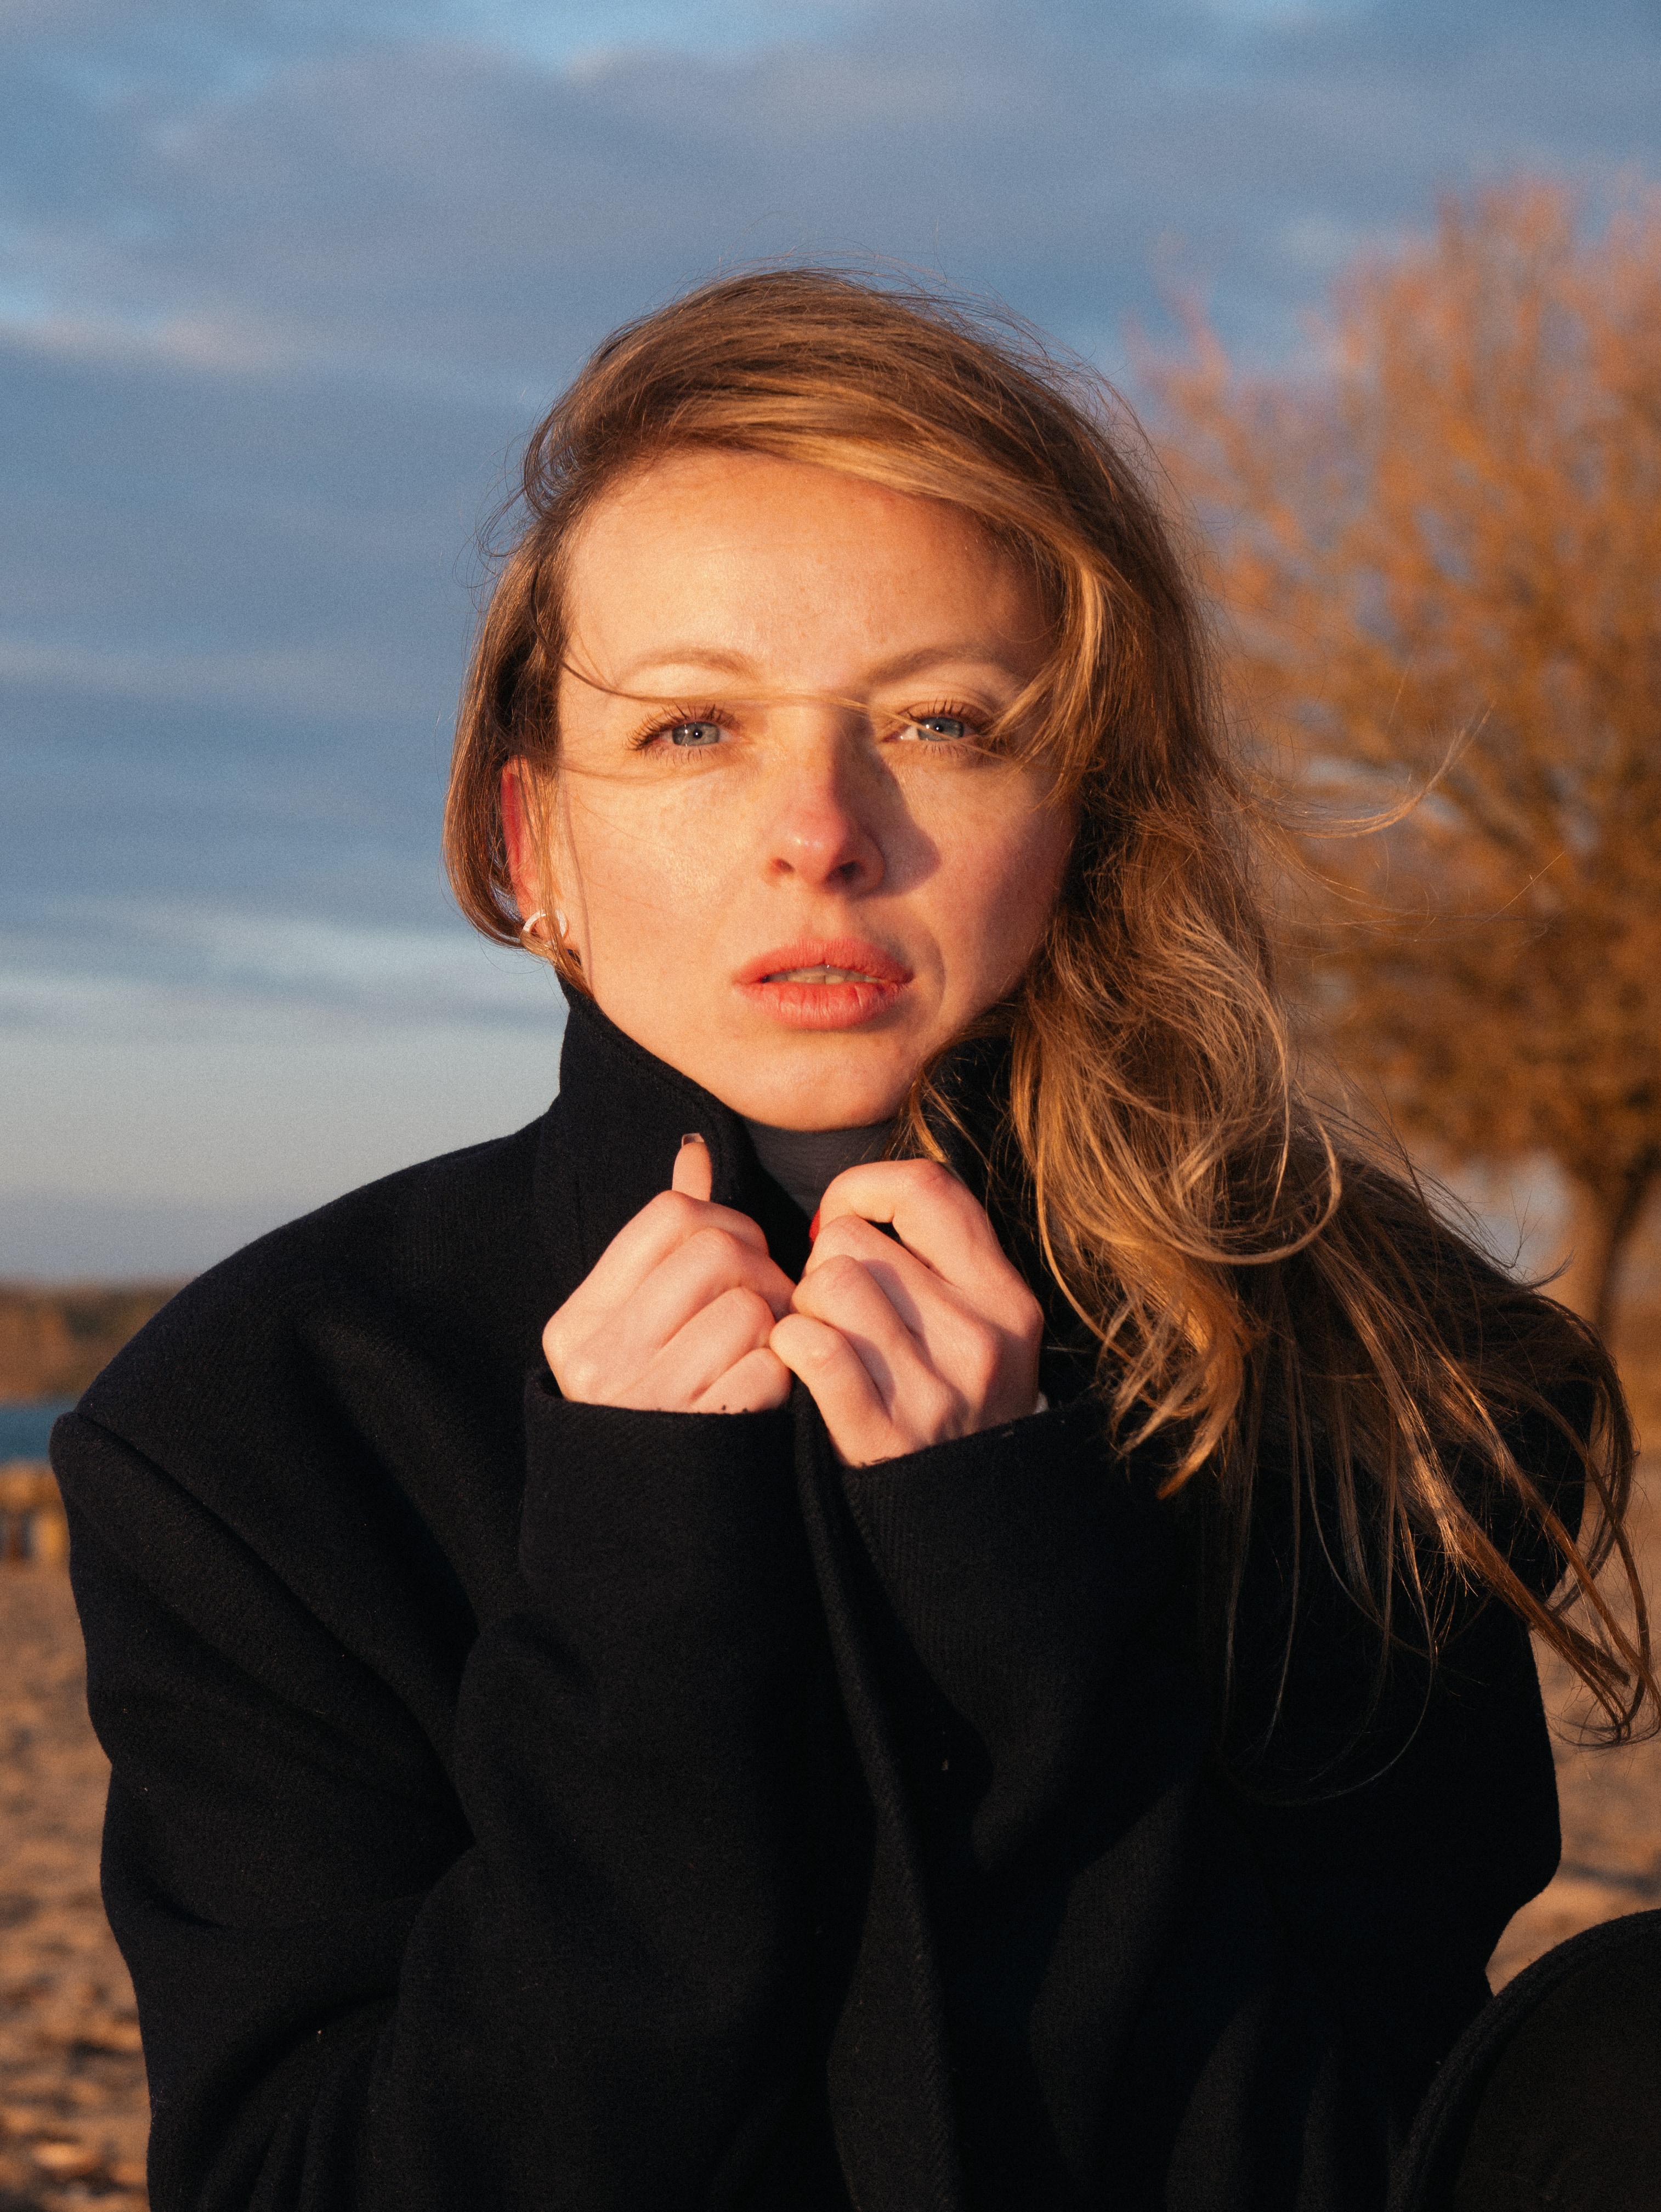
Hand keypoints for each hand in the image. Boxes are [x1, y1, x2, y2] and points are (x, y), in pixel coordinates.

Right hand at [543, 1136, 794, 1413]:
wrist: (652, 1522)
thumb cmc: (657, 1397)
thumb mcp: (639, 1321)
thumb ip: (666, 1240)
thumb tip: (694, 1153)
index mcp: (578, 1325)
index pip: (672, 1216)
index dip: (724, 1222)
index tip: (732, 1258)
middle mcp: (601, 1363)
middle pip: (719, 1251)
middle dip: (760, 1268)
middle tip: (761, 1303)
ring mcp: (650, 1404)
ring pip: (753, 1307)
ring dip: (775, 1325)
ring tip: (757, 1350)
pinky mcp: (706, 1439)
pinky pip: (774, 1368)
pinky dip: (782, 1374)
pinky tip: (762, 1390)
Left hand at [769, 1160, 1042, 1464]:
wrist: (971, 1525)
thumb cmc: (957, 1408)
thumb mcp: (984, 1328)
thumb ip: (939, 1259)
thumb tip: (855, 1199)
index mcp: (1006, 1298)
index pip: (927, 1187)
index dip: (865, 1188)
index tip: (843, 1220)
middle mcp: (978, 1337)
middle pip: (853, 1240)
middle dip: (824, 1264)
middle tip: (835, 1308)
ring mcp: (932, 1388)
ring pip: (826, 1284)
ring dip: (805, 1307)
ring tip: (823, 1338)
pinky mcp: (881, 1435)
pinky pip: (810, 1346)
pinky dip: (790, 1346)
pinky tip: (801, 1362)